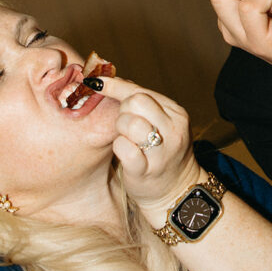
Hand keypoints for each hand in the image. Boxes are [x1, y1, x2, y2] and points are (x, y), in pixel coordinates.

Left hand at [95, 76, 202, 214]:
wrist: (176, 190)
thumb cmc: (160, 151)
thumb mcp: (159, 123)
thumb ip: (140, 102)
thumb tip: (109, 80)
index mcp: (176, 113)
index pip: (141, 91)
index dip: (115, 86)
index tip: (95, 82)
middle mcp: (173, 130)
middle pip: (135, 103)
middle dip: (123, 111)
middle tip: (125, 125)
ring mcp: (162, 151)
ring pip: (129, 123)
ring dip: (121, 130)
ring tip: (128, 139)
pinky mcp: (147, 170)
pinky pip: (124, 148)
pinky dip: (120, 148)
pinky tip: (125, 153)